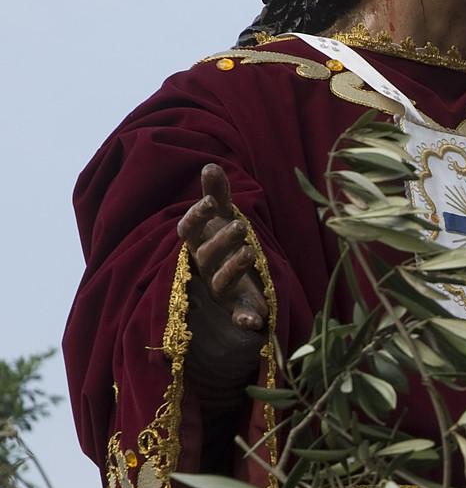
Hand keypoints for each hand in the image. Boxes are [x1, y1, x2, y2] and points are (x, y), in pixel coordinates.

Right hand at [177, 163, 266, 395]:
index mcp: (199, 244)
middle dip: (220, 241)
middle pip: (206, 256)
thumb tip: (209, 165)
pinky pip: (238, 316)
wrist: (239, 286)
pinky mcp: (238, 309)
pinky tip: (254, 322)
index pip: (189, 231)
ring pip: (221, 282)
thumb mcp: (224, 218)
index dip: (197, 218)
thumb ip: (217, 194)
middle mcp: (206, 268)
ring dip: (233, 268)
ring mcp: (221, 291)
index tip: (210, 203)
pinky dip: (244, 319)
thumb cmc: (225, 244)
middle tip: (240, 225)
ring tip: (249, 250)